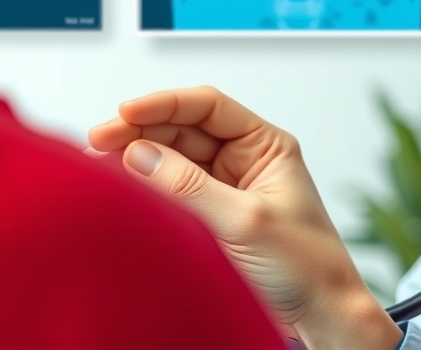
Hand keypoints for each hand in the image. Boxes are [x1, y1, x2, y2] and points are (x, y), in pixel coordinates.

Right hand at [86, 87, 404, 349]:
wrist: (322, 317)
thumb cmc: (307, 267)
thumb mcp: (245, 221)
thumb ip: (190, 187)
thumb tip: (140, 155)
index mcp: (267, 146)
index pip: (208, 107)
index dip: (164, 104)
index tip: (125, 113)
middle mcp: (245, 161)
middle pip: (183, 130)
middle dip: (140, 132)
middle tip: (98, 142)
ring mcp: (226, 189)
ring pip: (172, 159)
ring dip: (137, 159)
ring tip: (99, 164)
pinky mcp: (211, 218)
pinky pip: (171, 192)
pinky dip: (145, 188)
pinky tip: (122, 188)